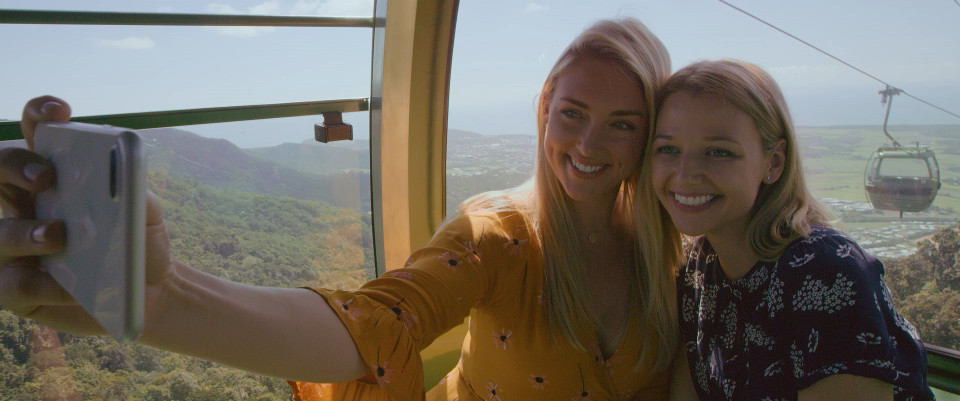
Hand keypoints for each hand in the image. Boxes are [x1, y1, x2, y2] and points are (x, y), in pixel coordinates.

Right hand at [0, 96, 174, 336]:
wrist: (154, 292)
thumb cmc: (141, 242)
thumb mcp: (144, 208)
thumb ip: (130, 184)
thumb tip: (116, 166)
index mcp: (54, 177)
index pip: (34, 133)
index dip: (38, 114)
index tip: (59, 112)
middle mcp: (26, 205)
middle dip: (13, 164)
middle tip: (47, 176)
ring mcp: (14, 248)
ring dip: (25, 232)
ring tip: (59, 236)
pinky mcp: (16, 290)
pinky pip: (10, 285)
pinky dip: (37, 284)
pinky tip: (65, 287)